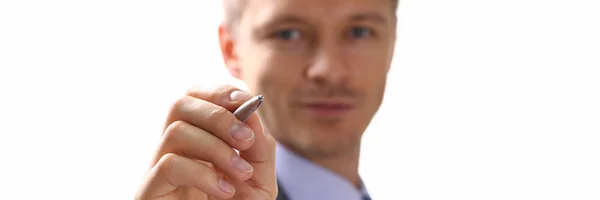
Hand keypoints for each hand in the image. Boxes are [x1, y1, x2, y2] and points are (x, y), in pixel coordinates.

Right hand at [135, 85, 276, 199]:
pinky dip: (204, 173)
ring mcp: (158, 169)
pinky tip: (224, 191)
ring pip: (175, 130)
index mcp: (197, 139)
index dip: (218, 91)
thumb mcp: (257, 179)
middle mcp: (173, 148)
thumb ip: (258, 145)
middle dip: (218, 115)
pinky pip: (169, 165)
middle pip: (179, 103)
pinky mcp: (150, 191)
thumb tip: (251, 110)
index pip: (194, 95)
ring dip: (216, 148)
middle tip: (245, 139)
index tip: (245, 101)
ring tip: (240, 174)